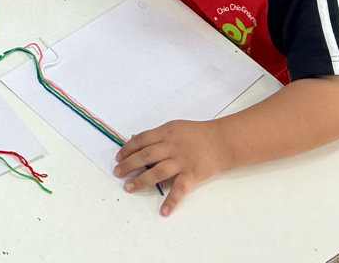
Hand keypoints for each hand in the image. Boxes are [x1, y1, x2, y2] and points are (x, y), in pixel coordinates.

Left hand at [114, 120, 228, 215]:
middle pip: (145, 156)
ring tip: (128, 187)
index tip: (118, 157)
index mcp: (165, 132)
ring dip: (141, 180)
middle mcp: (171, 146)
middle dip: (129, 165)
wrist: (221, 141)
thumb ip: (157, 136)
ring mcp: (181, 161)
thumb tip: (135, 142)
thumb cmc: (196, 134)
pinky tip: (163, 211)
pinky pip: (179, 189)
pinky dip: (171, 201)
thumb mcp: (174, 127)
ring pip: (157, 172)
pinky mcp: (192, 174)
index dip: (127, 149)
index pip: (141, 140)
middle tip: (118, 173)